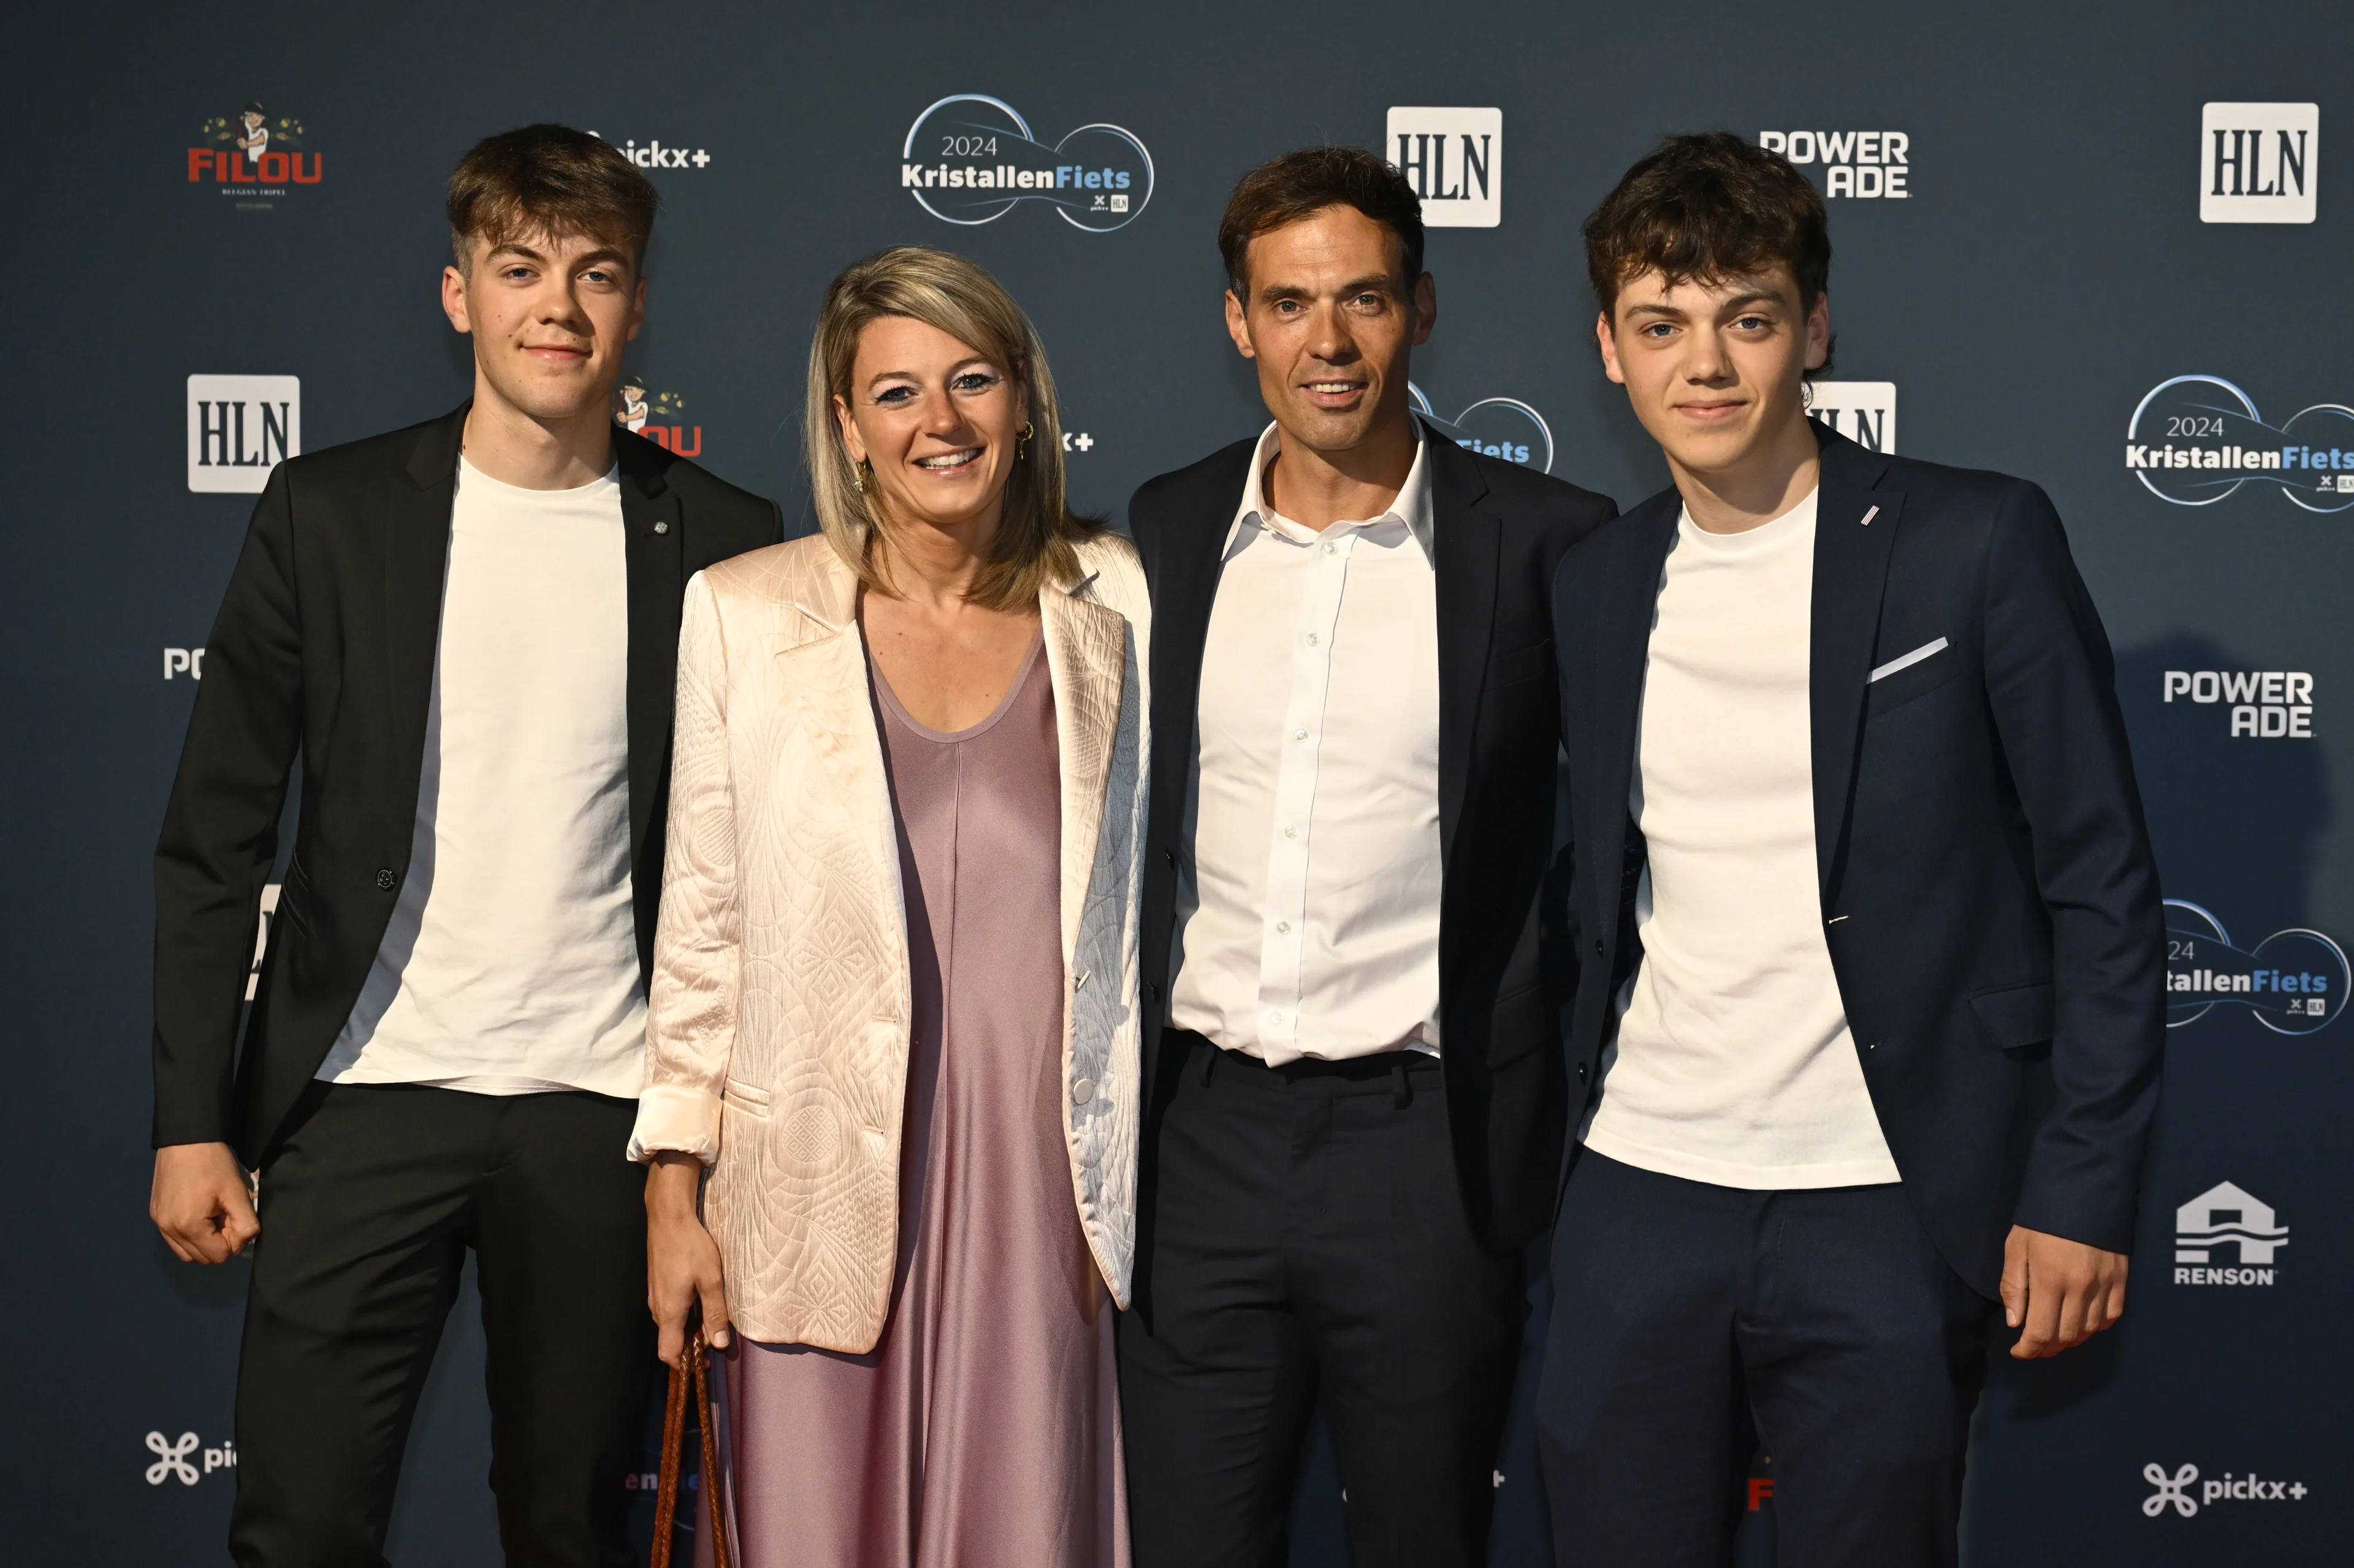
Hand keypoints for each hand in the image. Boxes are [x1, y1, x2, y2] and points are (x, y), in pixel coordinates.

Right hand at [151, 1142, 259, 1262]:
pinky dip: (191, 1235)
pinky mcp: (155, 1215)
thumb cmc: (213, 1163)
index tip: (236, 1217)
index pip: (219, 1256)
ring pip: (188, 1253)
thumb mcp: (236, 1192)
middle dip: (220, 1242)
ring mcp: (159, 1223)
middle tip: (225, 1214)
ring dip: (205, 1241)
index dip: (234, 1240)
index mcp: (188, 1226)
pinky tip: (200, 1213)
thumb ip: (245, 1223)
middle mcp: (168, 1230)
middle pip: (202, 1258)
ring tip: (213, 1214)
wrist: (186, 1138)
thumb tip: (241, 1243)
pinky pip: (175, 1240)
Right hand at [646, 1152, 731, 1366]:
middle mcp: (657, 1306)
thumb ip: (715, 1313)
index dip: (683, 1365)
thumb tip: (718, 1344)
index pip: (668, 1353)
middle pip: (669, 1339)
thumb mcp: (711, 1280)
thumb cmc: (691, 1246)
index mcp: (668, 1311)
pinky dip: (683, 1313)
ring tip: (710, 1321)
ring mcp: (655, 1293)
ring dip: (687, 1328)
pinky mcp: (657, 1282)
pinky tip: (699, 1300)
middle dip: (689, 1346)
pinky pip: (668, 1308)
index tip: (703, 1365)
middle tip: (714, 1341)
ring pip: (669, 1323)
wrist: (668, 1216)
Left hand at [2000, 1225, 2127, 1358]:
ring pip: (2089, 1331)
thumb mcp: (2016, 1248)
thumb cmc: (2042, 1219)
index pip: (2040, 1332)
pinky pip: (2111, 1316)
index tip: (2018, 1352)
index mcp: (2049, 1280)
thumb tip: (2016, 1323)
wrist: (2084, 1191)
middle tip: (2034, 1347)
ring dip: (2070, 1339)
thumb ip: (2014, 1287)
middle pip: (2066, 1337)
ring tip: (2055, 1335)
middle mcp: (2080, 1288)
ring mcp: (2105, 1285)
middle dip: (2047, 1348)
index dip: (2028, 1350)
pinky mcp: (2121, 1280)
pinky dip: (2095, 1326)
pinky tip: (2081, 1321)